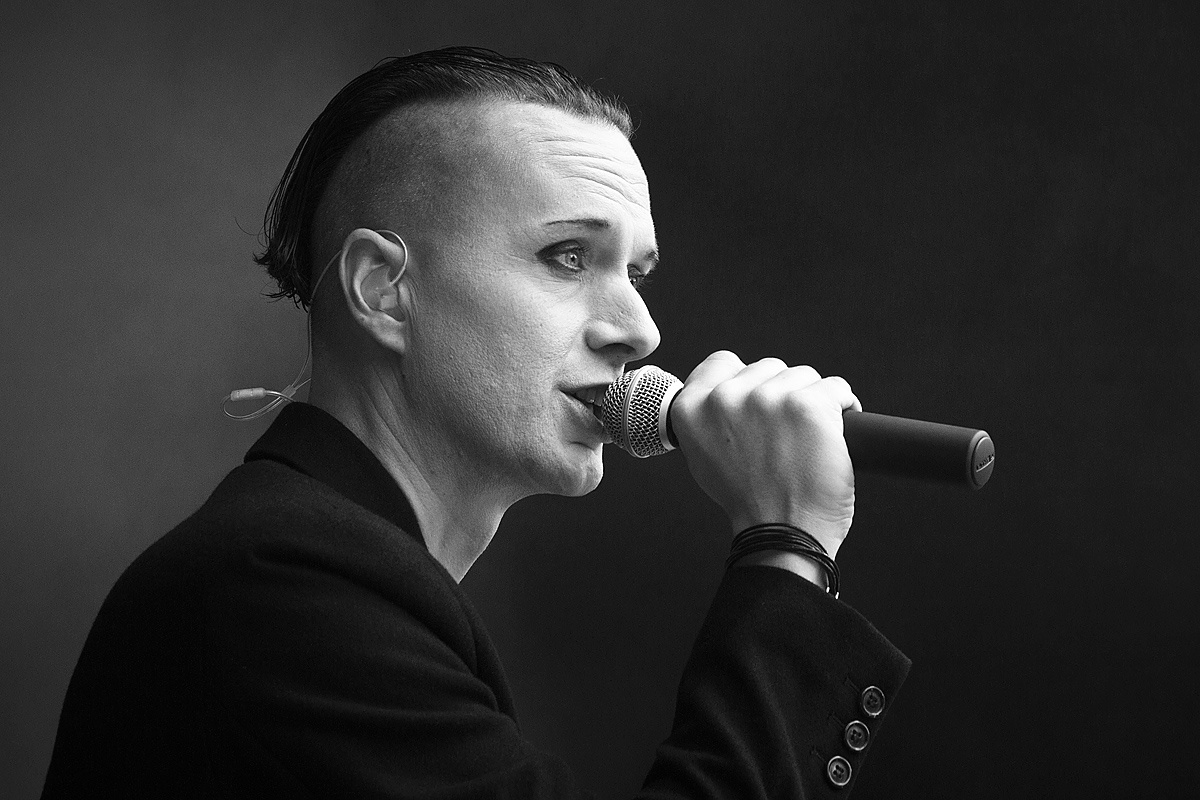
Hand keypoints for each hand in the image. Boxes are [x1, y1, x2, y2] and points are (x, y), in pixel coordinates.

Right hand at [669, 351, 860, 557]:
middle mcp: (725, 397)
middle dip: (781, 395)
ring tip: (807, 441)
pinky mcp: (808, 404)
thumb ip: (709, 417)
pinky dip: (843, 408)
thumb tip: (727, 392)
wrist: (781, 535)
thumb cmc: (749, 502)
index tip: (758, 402)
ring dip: (812, 403)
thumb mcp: (703, 457)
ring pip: (803, 376)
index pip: (722, 363)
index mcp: (692, 408)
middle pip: (768, 368)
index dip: (746, 380)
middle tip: (784, 436)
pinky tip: (834, 436)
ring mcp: (767, 398)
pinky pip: (837, 388)